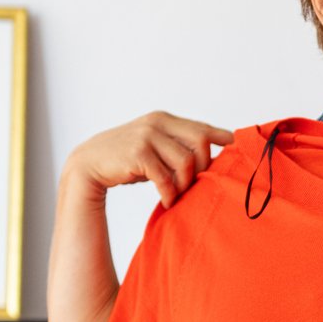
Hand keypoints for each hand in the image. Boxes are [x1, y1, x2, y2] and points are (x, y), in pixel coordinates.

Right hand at [63, 111, 233, 208]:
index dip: (221, 138)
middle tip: (194, 185)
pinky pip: (165, 177)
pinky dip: (170, 193)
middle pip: (200, 142)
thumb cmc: (126, 160)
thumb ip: (176, 147)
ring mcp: (147, 136)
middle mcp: (157, 122)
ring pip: (186, 161)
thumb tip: (210, 160)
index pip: (202, 127)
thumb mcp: (153, 147)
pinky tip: (167, 201)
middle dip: (203, 167)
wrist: (88, 164)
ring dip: (185, 184)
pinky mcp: (138, 153)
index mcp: (164, 120)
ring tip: (178, 195)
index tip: (234, 151)